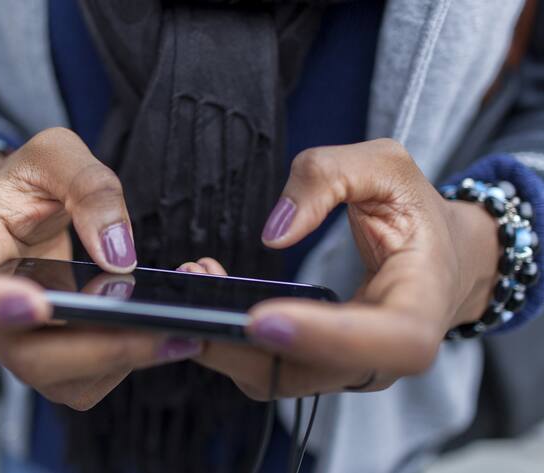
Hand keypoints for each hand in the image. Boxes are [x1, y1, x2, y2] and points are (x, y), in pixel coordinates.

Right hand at [0, 128, 201, 409]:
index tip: (36, 302)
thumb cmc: (30, 182)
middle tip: (160, 329)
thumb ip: (89, 186)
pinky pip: (83, 383)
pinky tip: (164, 336)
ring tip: (179, 335)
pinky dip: (126, 365)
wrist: (28, 209)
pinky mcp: (47, 359)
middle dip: (93, 347)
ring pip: (57, 378)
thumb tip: (118, 255)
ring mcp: (11, 342)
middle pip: (18, 354)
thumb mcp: (56, 154)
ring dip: (120, 361)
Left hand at [192, 139, 499, 398]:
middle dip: (244, 342)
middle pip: (313, 373)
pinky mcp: (318, 364)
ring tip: (194, 280)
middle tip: (194, 290)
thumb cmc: (415, 212)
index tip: (263, 320)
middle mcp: (386, 354)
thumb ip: (327, 177)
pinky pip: (267, 365)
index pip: (390, 341)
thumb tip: (274, 232)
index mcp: (423, 303)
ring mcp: (349, 368)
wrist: (438, 255)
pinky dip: (228, 338)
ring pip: (279, 378)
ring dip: (225, 341)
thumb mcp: (384, 166)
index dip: (328, 338)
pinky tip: (207, 292)